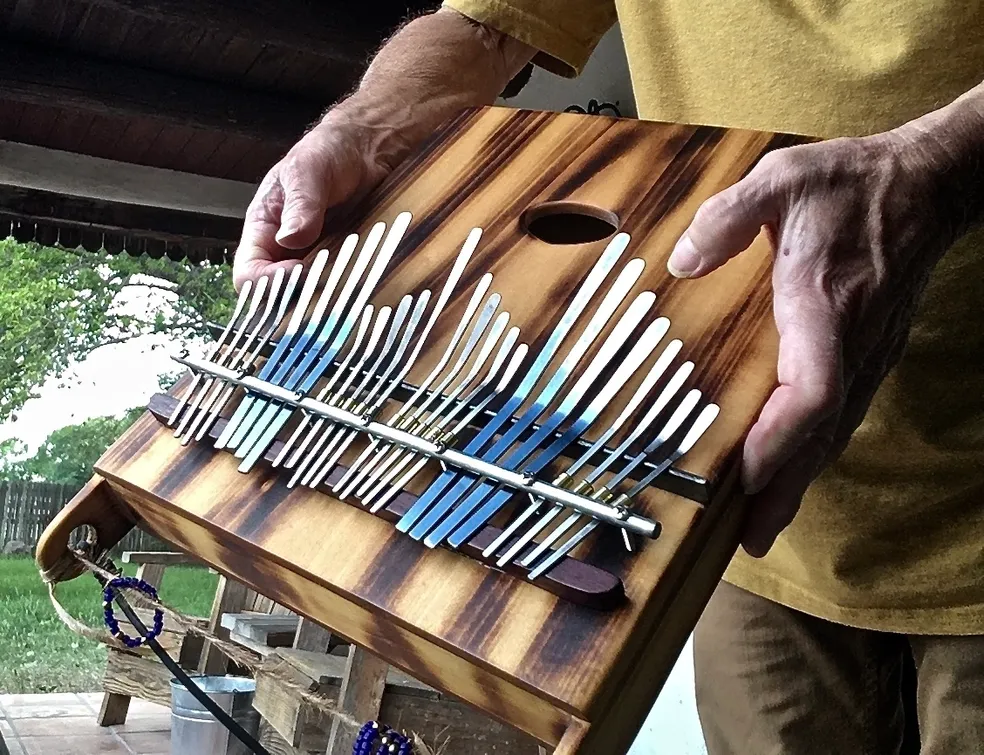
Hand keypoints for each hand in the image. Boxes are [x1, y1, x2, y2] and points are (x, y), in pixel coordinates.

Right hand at [233, 118, 390, 289]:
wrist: (368, 150)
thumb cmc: (329, 152)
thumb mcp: (309, 170)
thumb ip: (300, 203)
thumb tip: (290, 239)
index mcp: (264, 229)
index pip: (248, 273)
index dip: (267, 282)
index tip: (298, 274)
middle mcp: (285, 251)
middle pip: (278, 295)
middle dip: (297, 299)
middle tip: (326, 289)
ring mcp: (316, 259)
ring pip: (310, 297)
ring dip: (326, 299)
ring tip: (347, 288)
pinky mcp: (343, 263)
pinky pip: (341, 288)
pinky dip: (349, 292)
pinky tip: (364, 284)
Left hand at [668, 130, 963, 556]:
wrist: (928, 186)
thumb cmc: (855, 183)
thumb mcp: (784, 178)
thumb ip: (729, 216)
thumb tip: (681, 261)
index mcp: (826, 305)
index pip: (812, 389)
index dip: (781, 437)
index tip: (746, 474)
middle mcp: (852, 342)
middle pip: (821, 432)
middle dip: (783, 487)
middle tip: (747, 538)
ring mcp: (865, 353)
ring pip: (831, 432)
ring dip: (796, 481)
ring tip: (758, 527)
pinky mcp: (866, 354)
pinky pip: (837, 416)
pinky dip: (809, 453)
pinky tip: (785, 475)